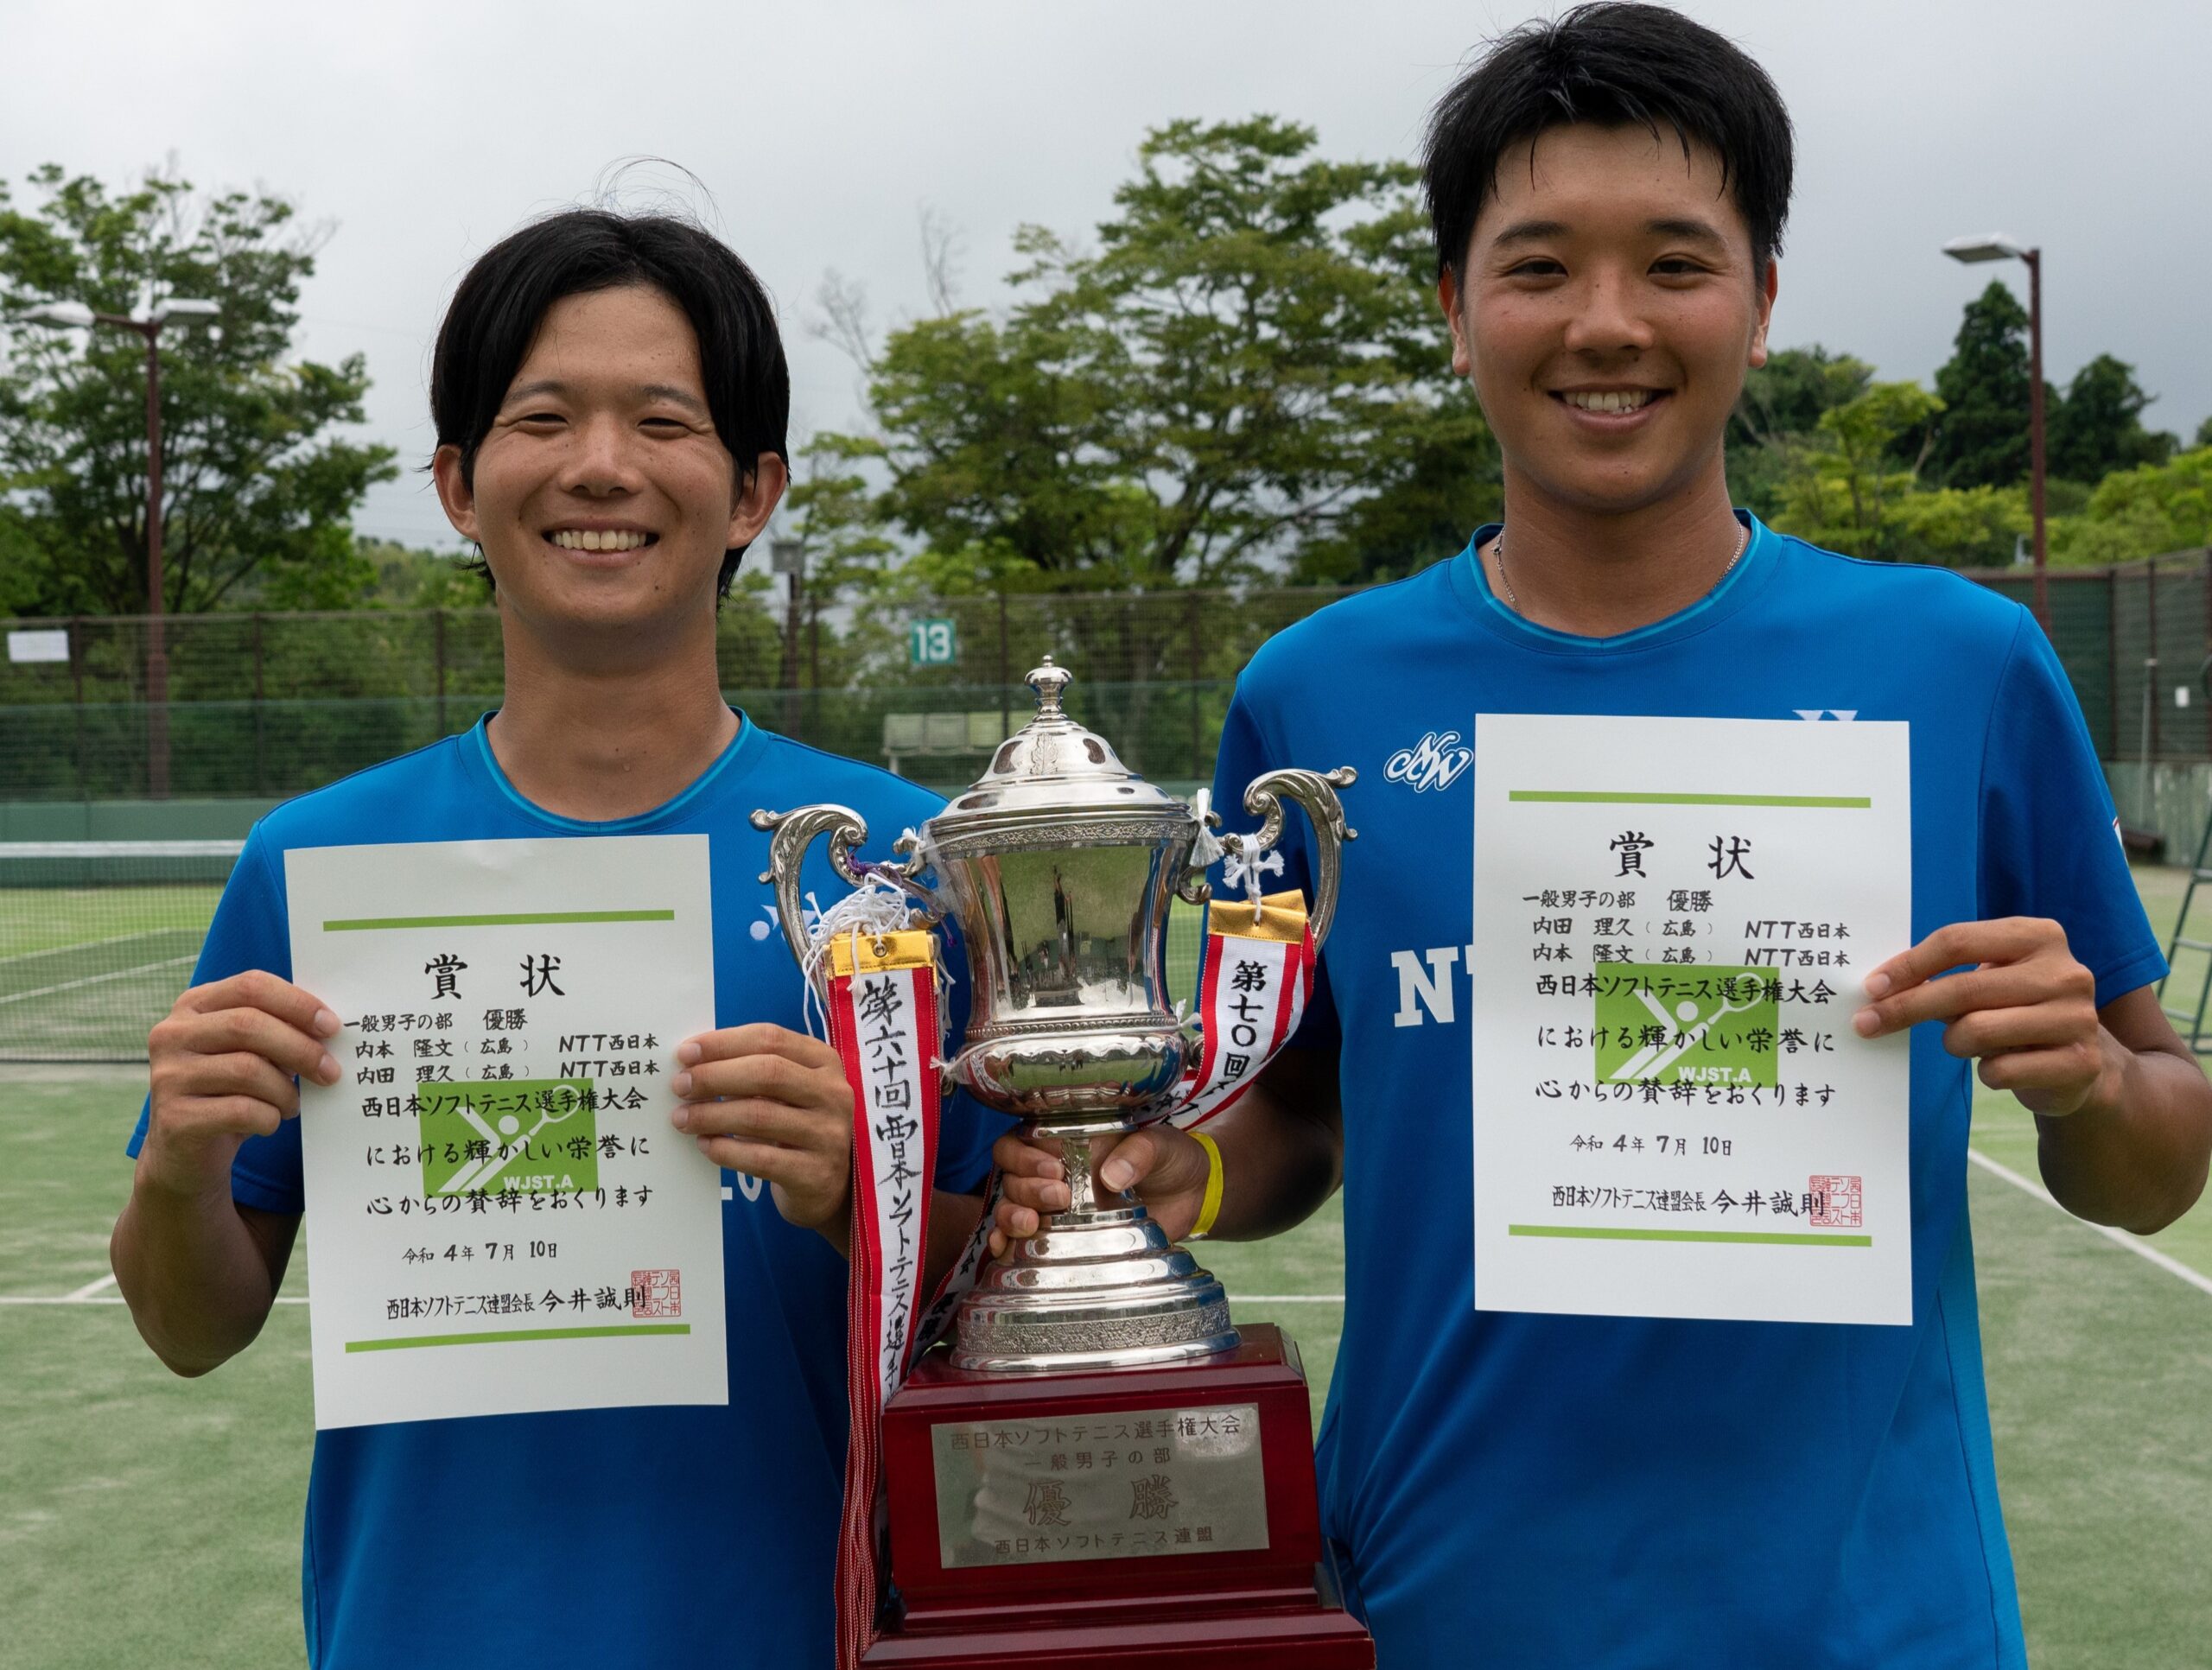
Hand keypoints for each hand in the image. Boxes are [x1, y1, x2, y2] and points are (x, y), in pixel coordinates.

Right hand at [144, 971, 341, 1199]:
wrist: (186, 1153)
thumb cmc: (229, 1091)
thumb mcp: (250, 1053)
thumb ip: (278, 1031)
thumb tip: (327, 1028)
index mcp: (194, 1006)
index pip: (250, 986)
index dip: (297, 1003)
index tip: (331, 1027)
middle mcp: (172, 1034)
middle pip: (248, 1025)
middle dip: (301, 1049)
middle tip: (330, 1072)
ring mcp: (168, 1076)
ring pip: (247, 1070)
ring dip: (285, 1091)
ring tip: (291, 1104)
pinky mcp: (174, 1117)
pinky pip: (241, 1110)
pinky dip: (269, 1118)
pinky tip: (269, 1123)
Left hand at [672, 1024, 853, 1230]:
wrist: (828, 1184)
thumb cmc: (796, 1125)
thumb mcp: (788, 1090)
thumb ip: (752, 1070)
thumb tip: (692, 1062)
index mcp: (824, 1061)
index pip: (771, 1039)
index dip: (724, 1043)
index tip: (685, 1053)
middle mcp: (833, 1094)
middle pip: (767, 1073)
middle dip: (714, 1076)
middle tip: (680, 1086)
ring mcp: (828, 1134)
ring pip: (759, 1116)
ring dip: (711, 1115)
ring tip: (682, 1118)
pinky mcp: (815, 1173)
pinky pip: (760, 1158)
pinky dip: (726, 1150)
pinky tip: (705, 1145)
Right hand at [986, 1122, 1214, 1256]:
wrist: (1193, 1196)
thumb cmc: (1172, 1159)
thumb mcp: (1162, 1145)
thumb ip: (1140, 1152)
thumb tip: (1111, 1176)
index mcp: (1067, 1140)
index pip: (1019, 1142)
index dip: (1024, 1156)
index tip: (1054, 1170)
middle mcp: (1052, 1172)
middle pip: (1011, 1177)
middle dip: (1026, 1189)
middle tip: (1060, 1197)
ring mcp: (1055, 1207)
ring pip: (1009, 1207)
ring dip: (1010, 1216)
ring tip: (1031, 1225)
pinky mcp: (1063, 1236)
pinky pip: (1020, 1239)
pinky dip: (1006, 1244)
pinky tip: (1004, 1249)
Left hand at [1853, 917, 2116, 1116]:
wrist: (2080, 1066)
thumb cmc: (2016, 1012)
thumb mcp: (1987, 982)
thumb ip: (1944, 976)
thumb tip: (1879, 989)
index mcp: (2039, 936)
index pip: (1957, 941)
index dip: (1907, 965)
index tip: (1871, 987)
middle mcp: (2066, 972)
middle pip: (1961, 988)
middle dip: (1905, 1008)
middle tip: (1867, 1024)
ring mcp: (2078, 1018)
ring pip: (1976, 1031)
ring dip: (1954, 1043)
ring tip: (1965, 1043)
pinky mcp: (2080, 1063)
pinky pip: (1999, 1071)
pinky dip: (1986, 1073)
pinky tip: (2001, 1066)